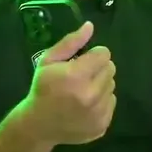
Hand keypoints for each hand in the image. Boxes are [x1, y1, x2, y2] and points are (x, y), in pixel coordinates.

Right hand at [21, 22, 115, 144]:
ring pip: (112, 85)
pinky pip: (112, 103)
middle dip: (98, 68)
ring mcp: (98, 112)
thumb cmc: (42, 89)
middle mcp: (91, 95)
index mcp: (76, 76)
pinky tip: (86, 105)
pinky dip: (102, 101)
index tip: (82, 61)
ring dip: (101, 84)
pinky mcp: (103, 124)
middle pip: (110, 68)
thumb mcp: (49, 61)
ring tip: (82, 90)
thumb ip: (71, 42)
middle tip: (82, 76)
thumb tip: (90, 26)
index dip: (93, 54)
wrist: (39, 125)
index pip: (104, 54)